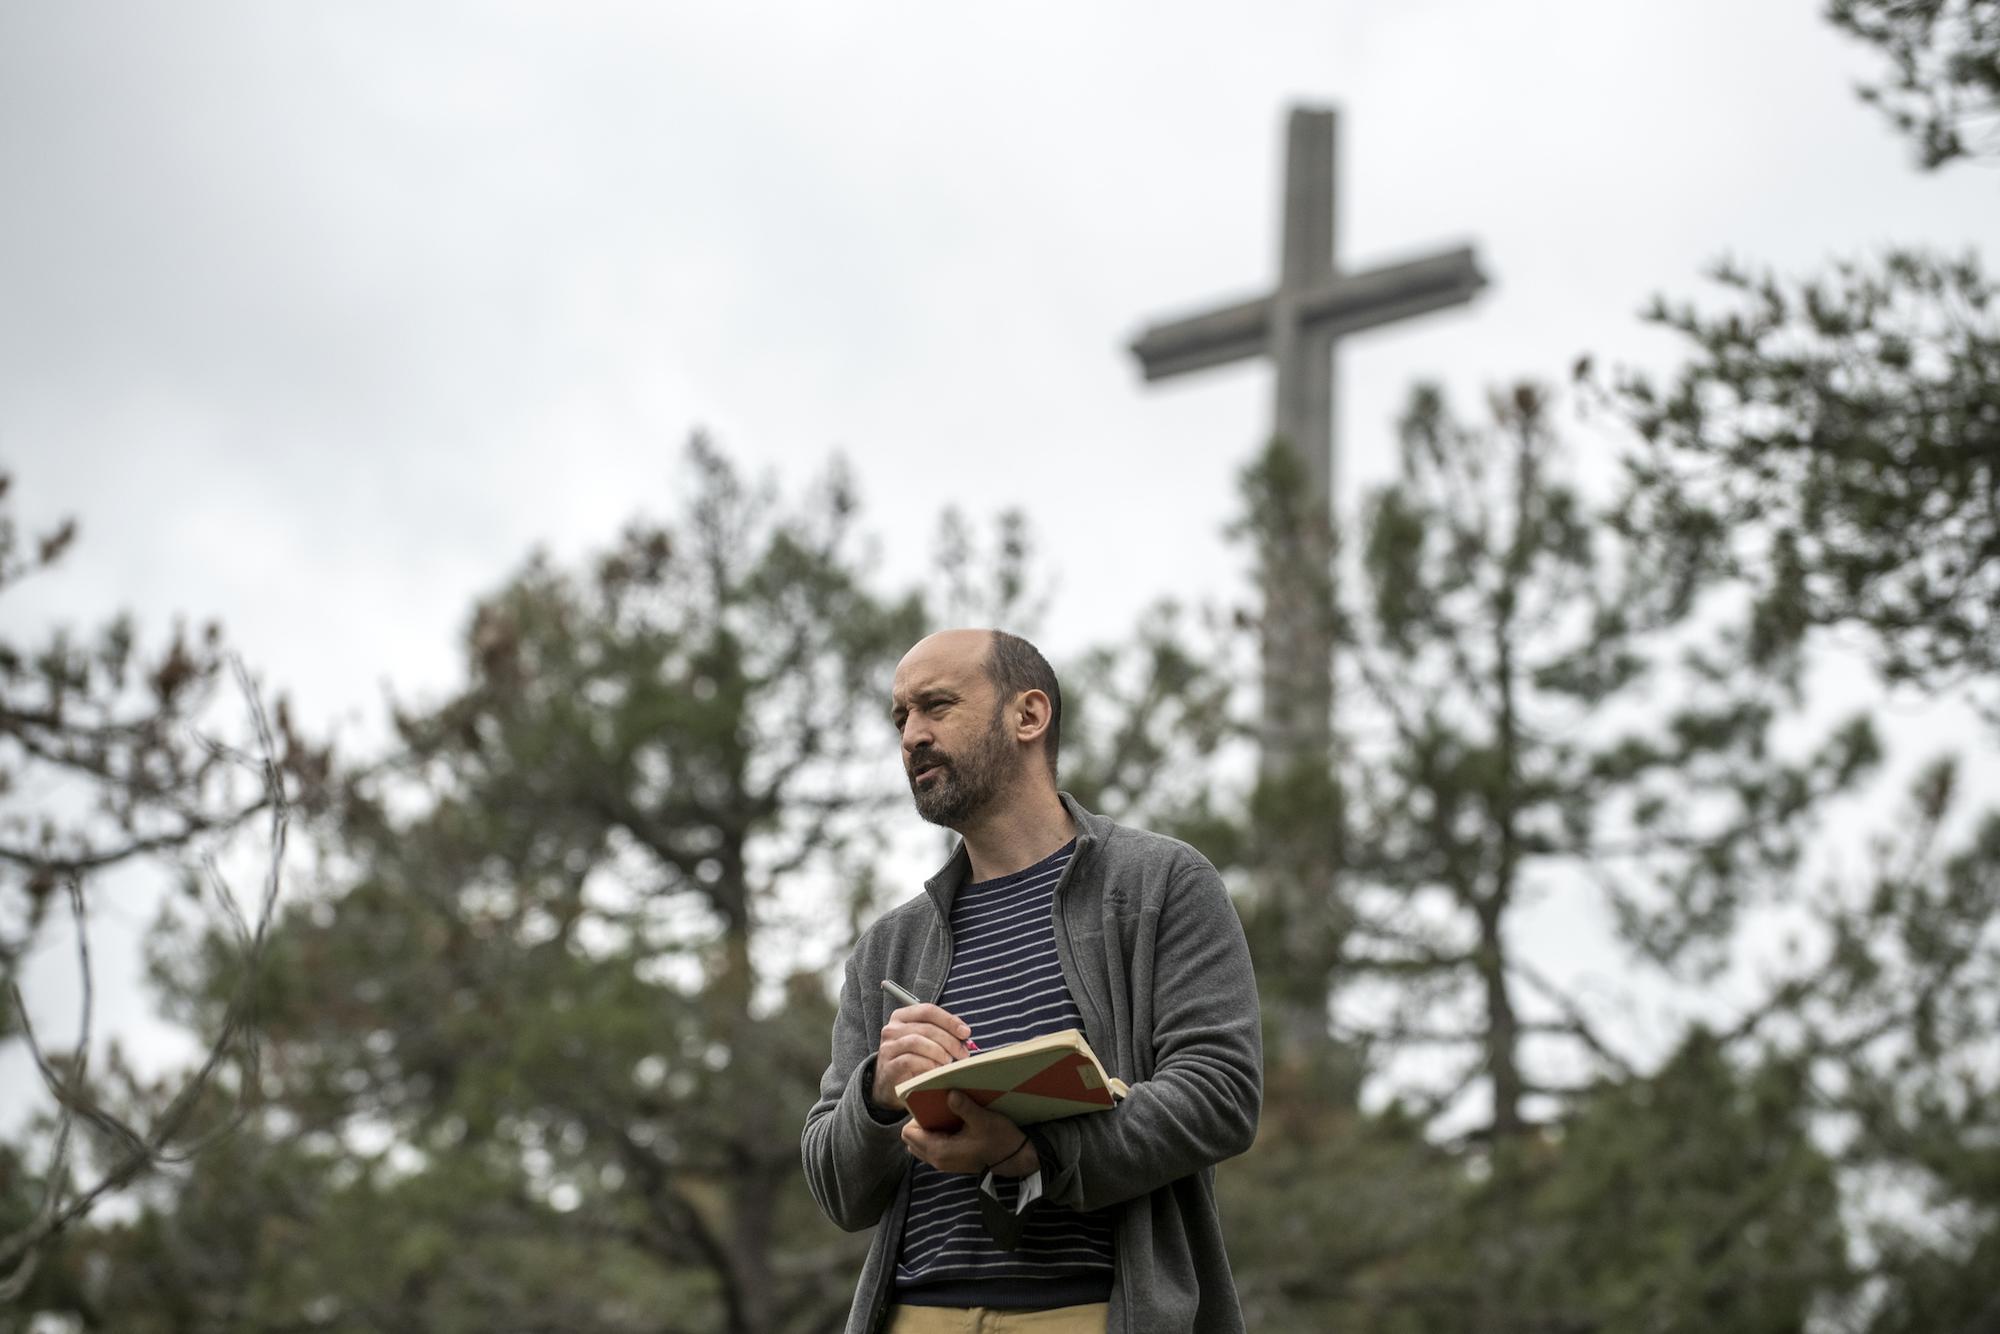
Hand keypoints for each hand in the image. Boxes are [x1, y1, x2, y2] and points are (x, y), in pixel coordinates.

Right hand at [871, 1003, 972, 1111]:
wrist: (891, 1085)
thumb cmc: (913, 1060)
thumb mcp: (926, 1042)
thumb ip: (942, 1033)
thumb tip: (964, 1034)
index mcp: (902, 1016)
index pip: (928, 1011)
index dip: (949, 1020)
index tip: (965, 1033)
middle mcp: (892, 1029)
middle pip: (926, 1027)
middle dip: (949, 1040)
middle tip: (963, 1054)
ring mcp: (888, 1048)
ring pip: (917, 1042)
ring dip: (939, 1052)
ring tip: (950, 1062)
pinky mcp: (889, 1066)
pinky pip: (910, 1061)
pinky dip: (928, 1065)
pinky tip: (937, 1071)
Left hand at [901, 1092, 1040, 1176]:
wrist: (1016, 1158)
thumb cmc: (1000, 1140)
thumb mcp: (984, 1120)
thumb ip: (964, 1107)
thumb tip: (949, 1093)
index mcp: (940, 1150)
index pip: (909, 1132)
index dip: (916, 1116)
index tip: (932, 1104)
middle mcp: (937, 1159)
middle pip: (911, 1139)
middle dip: (920, 1122)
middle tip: (938, 1108)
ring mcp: (943, 1162)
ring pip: (920, 1144)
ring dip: (927, 1129)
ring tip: (945, 1115)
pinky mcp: (951, 1161)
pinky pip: (931, 1147)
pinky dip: (936, 1135)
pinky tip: (953, 1124)